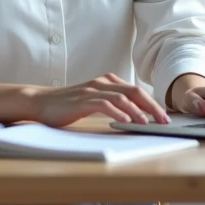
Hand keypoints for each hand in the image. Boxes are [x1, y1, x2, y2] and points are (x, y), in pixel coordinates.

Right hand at [27, 73, 170, 127]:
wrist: (41, 102)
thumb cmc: (67, 105)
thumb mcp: (93, 101)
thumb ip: (111, 102)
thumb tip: (134, 115)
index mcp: (107, 81)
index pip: (136, 90)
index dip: (152, 102)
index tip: (163, 116)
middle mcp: (102, 83)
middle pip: (134, 91)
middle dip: (152, 106)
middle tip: (164, 120)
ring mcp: (92, 90)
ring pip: (122, 97)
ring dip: (138, 111)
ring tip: (147, 123)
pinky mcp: (82, 101)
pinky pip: (105, 104)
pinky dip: (118, 113)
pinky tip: (126, 122)